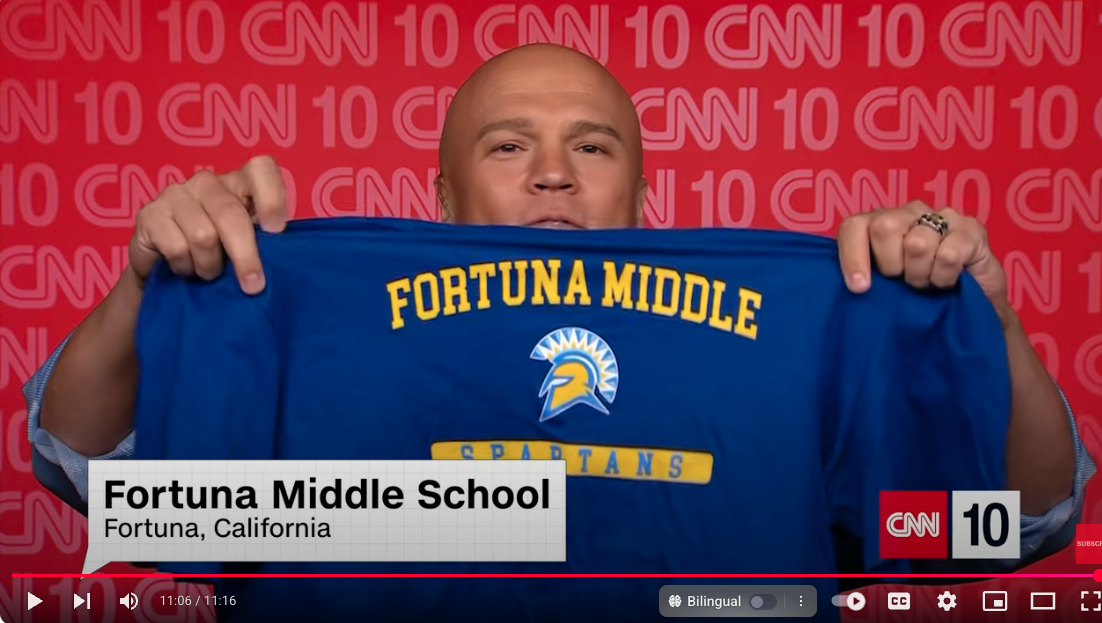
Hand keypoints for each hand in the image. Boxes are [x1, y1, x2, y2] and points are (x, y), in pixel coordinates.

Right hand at [128, 156, 288, 294]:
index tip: (276, 231)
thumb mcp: (245, 244)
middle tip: (253, 286)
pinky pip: (177, 248)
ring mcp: (175, 194)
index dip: (272, 197)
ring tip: (209, 272)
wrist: (164, 267)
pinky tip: (185, 267)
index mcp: (239, 182)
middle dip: (246, 256)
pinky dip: (186, 267)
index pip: (261, 168)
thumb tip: (286, 259)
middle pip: (231, 215)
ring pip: (204, 237)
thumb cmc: (218, 253)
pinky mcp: (149, 214)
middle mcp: (207, 182)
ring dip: (210, 266)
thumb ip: (263, 241)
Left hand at [836, 200, 1012, 324]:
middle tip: (904, 281)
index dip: (853, 256)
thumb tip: (852, 287)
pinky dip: (944, 277)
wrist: (972, 307)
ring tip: (927, 282)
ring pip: (917, 243)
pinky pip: (948, 255)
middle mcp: (908, 212)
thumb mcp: (885, 289)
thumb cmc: (921, 297)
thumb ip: (865, 278)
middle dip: (892, 266)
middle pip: (884, 228)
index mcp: (879, 223)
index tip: (860, 287)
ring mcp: (942, 216)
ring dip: (920, 274)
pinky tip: (948, 280)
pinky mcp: (971, 228)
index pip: (854, 226)